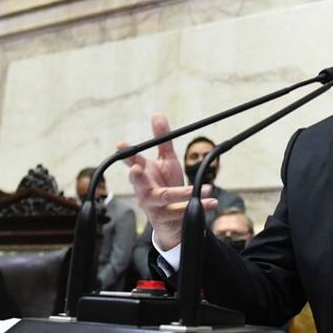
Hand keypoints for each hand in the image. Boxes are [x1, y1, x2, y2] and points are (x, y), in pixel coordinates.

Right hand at [123, 113, 216, 249]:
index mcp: (143, 174)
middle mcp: (144, 191)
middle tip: (135, 169)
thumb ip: (162, 140)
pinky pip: (182, 212)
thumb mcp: (166, 160)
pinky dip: (199, 206)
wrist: (172, 219)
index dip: (125, 155)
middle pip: (139, 184)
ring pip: (165, 199)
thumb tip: (157, 114)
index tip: (120, 145)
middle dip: (136, 177)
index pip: (132, 162)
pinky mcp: (167, 219)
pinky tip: (212, 202)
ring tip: (201, 190)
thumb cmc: (166, 185)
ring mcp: (154, 207)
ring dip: (183, 193)